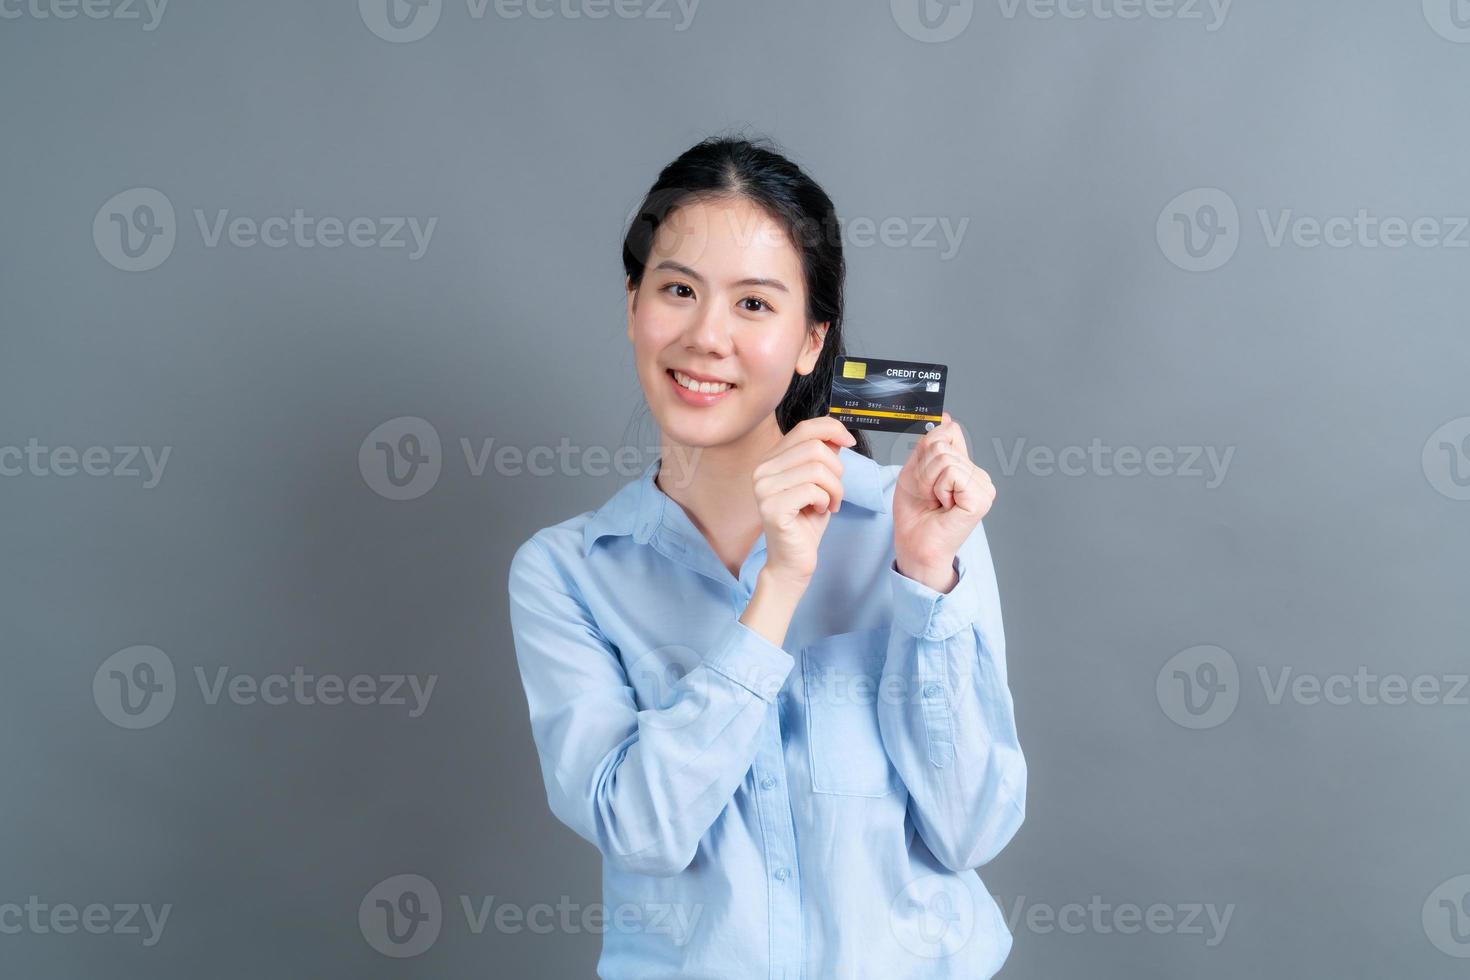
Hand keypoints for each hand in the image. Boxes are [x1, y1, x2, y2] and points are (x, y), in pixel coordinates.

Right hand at [752, 416, 855, 586]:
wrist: (793, 560)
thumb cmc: (805, 522)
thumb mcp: (819, 483)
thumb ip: (823, 456)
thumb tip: (837, 433)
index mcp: (771, 460)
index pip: (804, 428)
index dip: (832, 429)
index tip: (849, 442)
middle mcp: (762, 470)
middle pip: (815, 448)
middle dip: (836, 470)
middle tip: (835, 492)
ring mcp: (764, 489)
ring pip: (817, 469)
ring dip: (834, 488)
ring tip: (830, 504)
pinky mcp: (772, 507)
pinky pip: (812, 490)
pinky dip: (826, 501)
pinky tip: (821, 512)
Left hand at [892, 412, 994, 590]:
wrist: (913, 544)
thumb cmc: (914, 513)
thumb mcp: (915, 469)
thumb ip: (929, 444)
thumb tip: (947, 418)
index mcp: (965, 467)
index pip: (949, 433)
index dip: (927, 452)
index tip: (924, 477)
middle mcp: (978, 475)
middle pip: (943, 444)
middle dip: (925, 470)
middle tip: (928, 494)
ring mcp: (983, 487)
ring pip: (945, 458)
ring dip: (929, 481)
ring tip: (935, 501)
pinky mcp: (981, 498)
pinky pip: (952, 473)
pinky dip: (939, 489)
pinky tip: (944, 506)